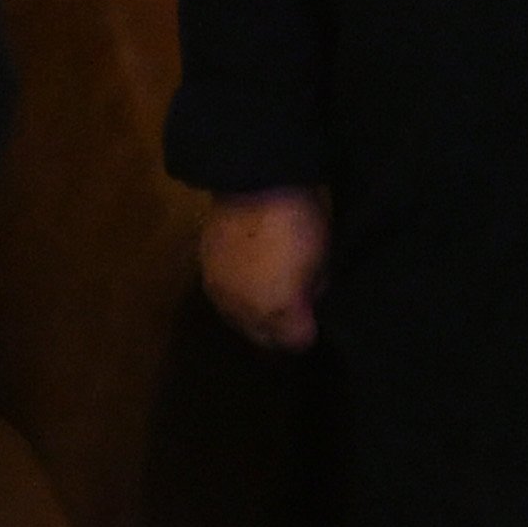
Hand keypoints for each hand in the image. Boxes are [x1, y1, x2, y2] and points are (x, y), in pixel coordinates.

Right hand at [199, 185, 325, 350]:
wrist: (255, 183)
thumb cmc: (298, 227)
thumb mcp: (322, 266)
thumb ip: (313, 296)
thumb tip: (306, 307)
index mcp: (275, 312)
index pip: (294, 343)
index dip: (308, 332)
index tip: (316, 317)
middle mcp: (241, 311)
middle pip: (263, 339)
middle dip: (280, 331)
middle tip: (296, 311)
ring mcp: (219, 291)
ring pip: (239, 321)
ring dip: (256, 315)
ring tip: (271, 296)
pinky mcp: (204, 270)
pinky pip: (224, 298)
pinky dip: (238, 296)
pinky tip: (250, 280)